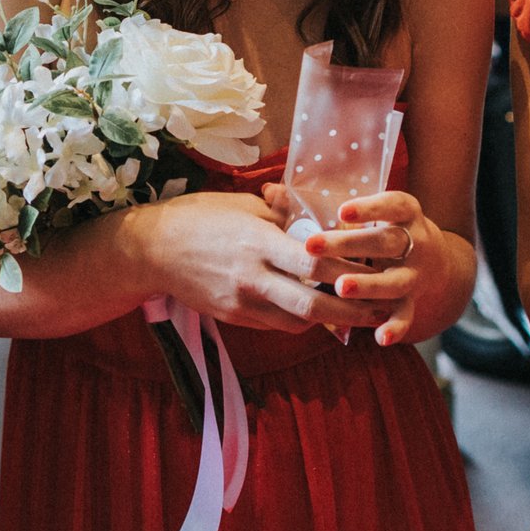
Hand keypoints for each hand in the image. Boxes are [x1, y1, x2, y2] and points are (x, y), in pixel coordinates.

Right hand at [139, 191, 383, 336]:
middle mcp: (253, 277)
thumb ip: (282, 218)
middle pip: (313, 304)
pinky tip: (315, 311)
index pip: (315, 261)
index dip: (347, 268)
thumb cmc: (199, 217)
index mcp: (258, 242)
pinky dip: (299, 319)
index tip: (374, 266)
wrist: (151, 250)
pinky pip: (276, 324)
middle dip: (351, 311)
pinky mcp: (233, 317)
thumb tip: (321, 221)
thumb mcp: (243, 206)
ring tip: (353, 313)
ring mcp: (242, 302)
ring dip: (328, 321)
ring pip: (297, 322)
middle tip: (378, 309)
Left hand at [263, 185, 446, 347]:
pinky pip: (406, 315)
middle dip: (350, 245)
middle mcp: (414, 241)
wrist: (430, 256)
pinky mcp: (413, 299)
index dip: (368, 208)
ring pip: (394, 280)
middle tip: (313, 246)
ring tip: (340, 288)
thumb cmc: (379, 226)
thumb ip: (318, 201)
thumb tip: (269, 191)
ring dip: (368, 285)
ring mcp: (415, 272)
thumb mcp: (362, 210)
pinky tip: (379, 337)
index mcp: (404, 212)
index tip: (340, 212)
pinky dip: (396, 327)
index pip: (390, 204)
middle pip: (385, 241)